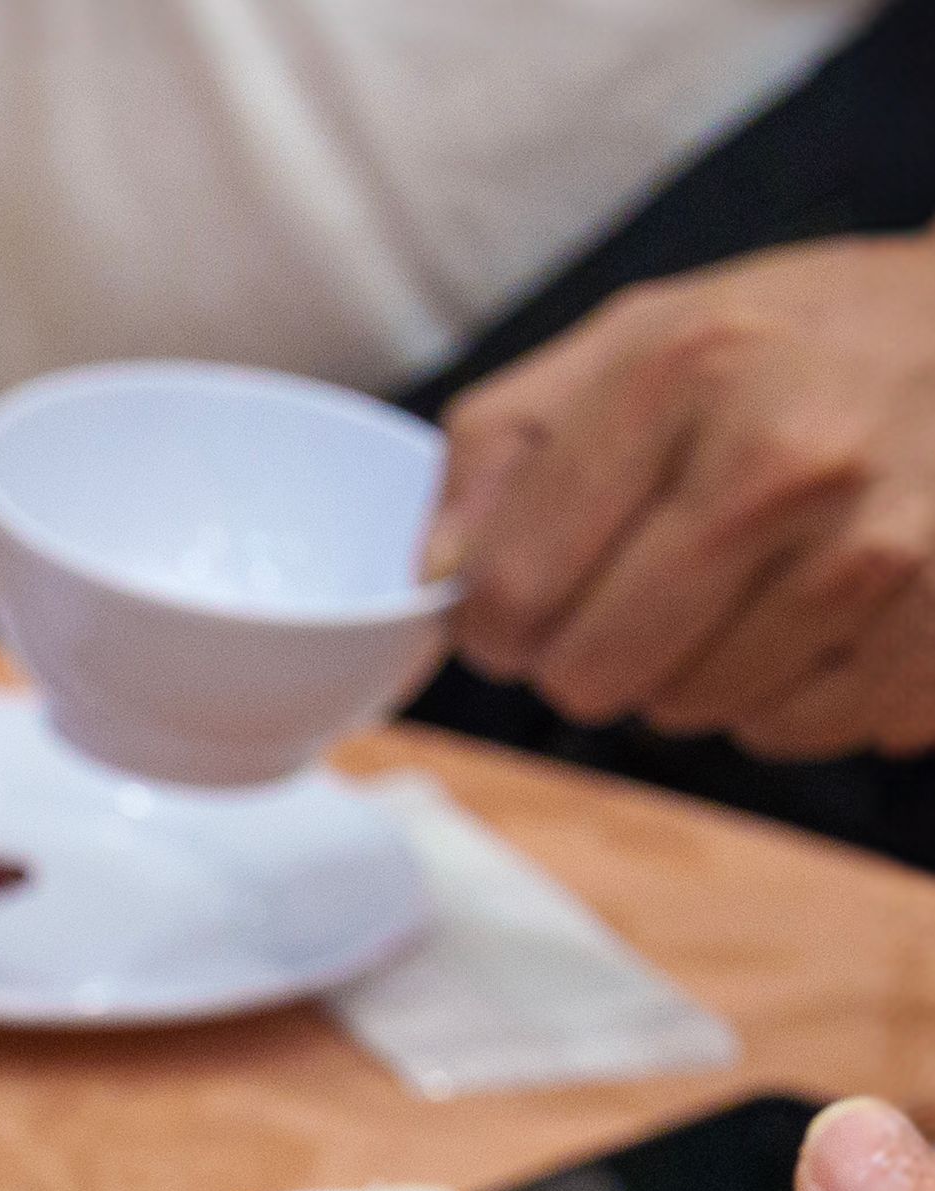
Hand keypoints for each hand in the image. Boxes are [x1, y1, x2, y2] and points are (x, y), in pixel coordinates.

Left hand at [430, 235, 934, 757]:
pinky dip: (786, 695)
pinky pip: (797, 731)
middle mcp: (788, 466)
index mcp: (688, 378)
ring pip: (692, 713)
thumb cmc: (803, 339)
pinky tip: (815, 614)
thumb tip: (432, 572)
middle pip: (592, 674)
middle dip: (587, 651)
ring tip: (745, 583)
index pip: (512, 591)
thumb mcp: (641, 336)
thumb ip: (503, 443)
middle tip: (637, 592)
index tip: (522, 597)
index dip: (495, 618)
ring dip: (691, 673)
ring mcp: (880, 553)